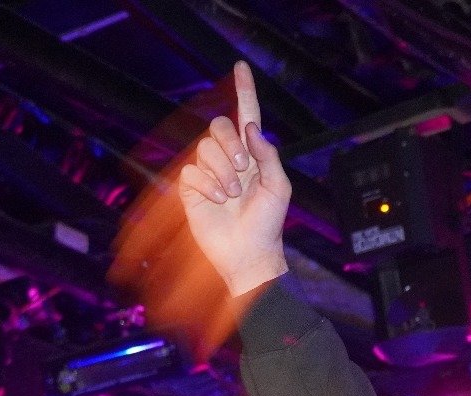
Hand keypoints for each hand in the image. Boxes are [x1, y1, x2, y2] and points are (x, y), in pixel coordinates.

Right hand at [178, 61, 290, 294]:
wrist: (248, 253)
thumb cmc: (268, 223)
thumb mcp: (279, 188)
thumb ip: (269, 156)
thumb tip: (251, 128)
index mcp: (253, 155)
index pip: (247, 115)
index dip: (244, 91)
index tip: (241, 66)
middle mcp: (230, 159)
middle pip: (220, 126)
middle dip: (230, 145)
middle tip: (242, 170)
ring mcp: (209, 172)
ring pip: (205, 148)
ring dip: (221, 171)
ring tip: (231, 194)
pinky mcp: (191, 188)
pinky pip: (192, 170)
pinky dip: (206, 184)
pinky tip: (216, 200)